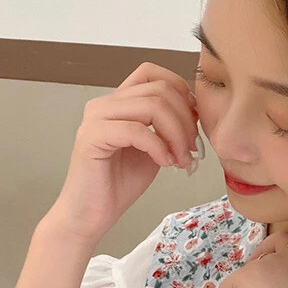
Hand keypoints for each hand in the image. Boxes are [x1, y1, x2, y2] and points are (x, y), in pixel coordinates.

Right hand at [47, 61, 201, 242]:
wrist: (92, 214)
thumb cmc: (120, 183)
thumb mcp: (155, 147)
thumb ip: (168, 126)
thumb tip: (195, 111)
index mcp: (119, 102)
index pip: (152, 73)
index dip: (180, 90)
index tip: (194, 120)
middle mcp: (104, 104)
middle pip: (159, 90)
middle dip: (186, 120)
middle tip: (192, 149)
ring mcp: (95, 118)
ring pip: (152, 106)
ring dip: (177, 134)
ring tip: (181, 160)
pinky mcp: (91, 138)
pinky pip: (137, 130)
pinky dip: (159, 147)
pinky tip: (165, 164)